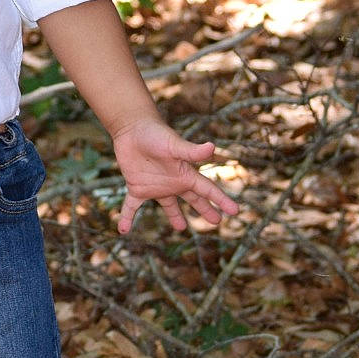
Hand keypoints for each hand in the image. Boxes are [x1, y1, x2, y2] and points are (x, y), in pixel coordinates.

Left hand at [111, 118, 239, 234]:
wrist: (132, 128)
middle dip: (206, 210)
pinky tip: (123, 229)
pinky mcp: (136, 187)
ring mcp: (155, 186)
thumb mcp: (174, 144)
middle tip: (217, 221)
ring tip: (181, 228)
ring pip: (168, 205)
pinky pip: (132, 206)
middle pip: (193, 199)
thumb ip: (192, 151)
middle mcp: (173, 182)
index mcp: (185, 174)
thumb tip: (212, 147)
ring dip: (175, 216)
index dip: (221, 200)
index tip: (235, 211)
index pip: (208, 190)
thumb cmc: (155, 134)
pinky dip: (127, 217)